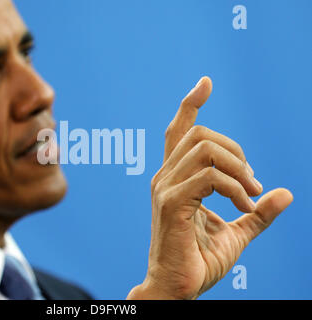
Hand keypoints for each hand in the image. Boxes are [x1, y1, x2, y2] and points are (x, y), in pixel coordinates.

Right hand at [127, 76, 292, 299]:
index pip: (178, 131)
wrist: (177, 288)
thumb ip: (257, 212)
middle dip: (235, 148)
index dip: (191, 105)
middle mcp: (165, 178)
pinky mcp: (171, 204)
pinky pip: (208, 177)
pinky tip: (243, 203)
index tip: (206, 83)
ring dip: (238, 166)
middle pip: (200, 134)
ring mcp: (165, 189)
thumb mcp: (236, 232)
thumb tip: (285, 193)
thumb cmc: (198, 260)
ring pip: (204, 149)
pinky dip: (233, 186)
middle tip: (252, 180)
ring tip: (250, 192)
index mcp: (175, 179)